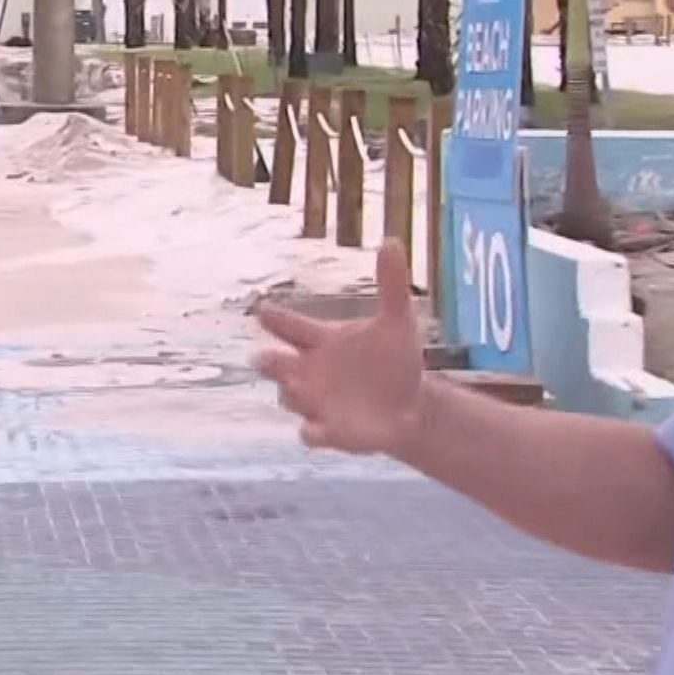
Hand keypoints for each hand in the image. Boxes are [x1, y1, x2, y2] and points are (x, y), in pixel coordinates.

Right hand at [253, 242, 426, 455]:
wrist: (411, 406)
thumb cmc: (395, 360)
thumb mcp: (398, 322)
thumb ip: (391, 284)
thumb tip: (392, 241)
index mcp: (320, 340)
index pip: (288, 325)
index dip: (273, 318)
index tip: (262, 310)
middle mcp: (308, 370)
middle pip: (273, 363)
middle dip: (266, 361)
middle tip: (264, 357)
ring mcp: (314, 402)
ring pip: (287, 397)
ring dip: (291, 393)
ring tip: (300, 387)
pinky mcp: (328, 431)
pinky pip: (309, 433)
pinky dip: (310, 432)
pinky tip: (315, 430)